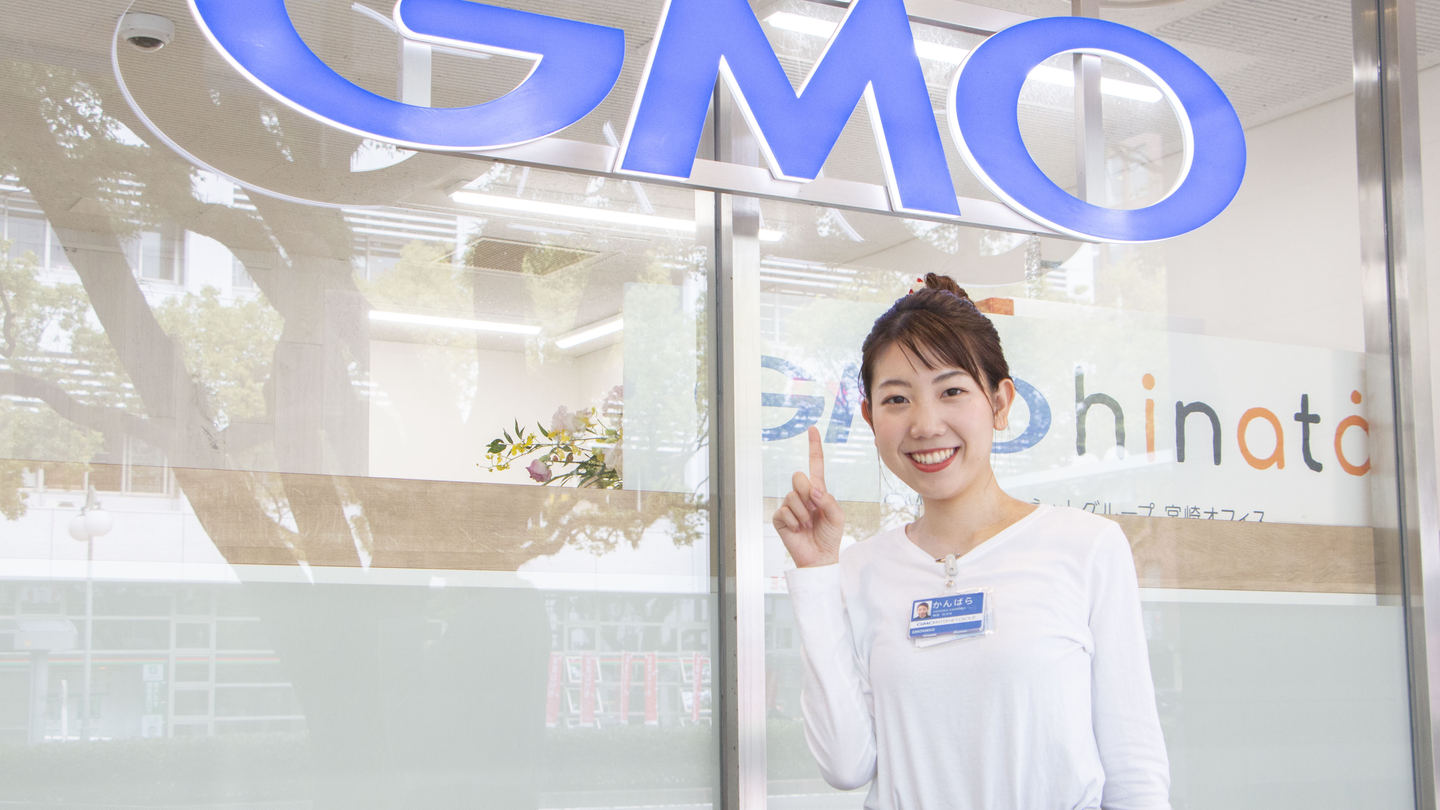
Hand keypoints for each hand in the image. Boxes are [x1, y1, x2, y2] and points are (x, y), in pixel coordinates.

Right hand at [771, 426, 845, 567]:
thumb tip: (813, 490)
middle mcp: (802, 495)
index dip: (814, 446)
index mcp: (818, 491)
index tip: (812, 428)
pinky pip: (784, 511)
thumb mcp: (838, 516)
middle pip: (798, 477)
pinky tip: (798, 529)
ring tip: (808, 524)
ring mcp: (790, 506)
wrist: (820, 557)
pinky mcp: (780, 518)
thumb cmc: (830, 535)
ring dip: (803, 513)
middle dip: (807, 493)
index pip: (815, 464)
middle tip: (814, 510)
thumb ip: (828, 500)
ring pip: (792, 496)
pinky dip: (794, 522)